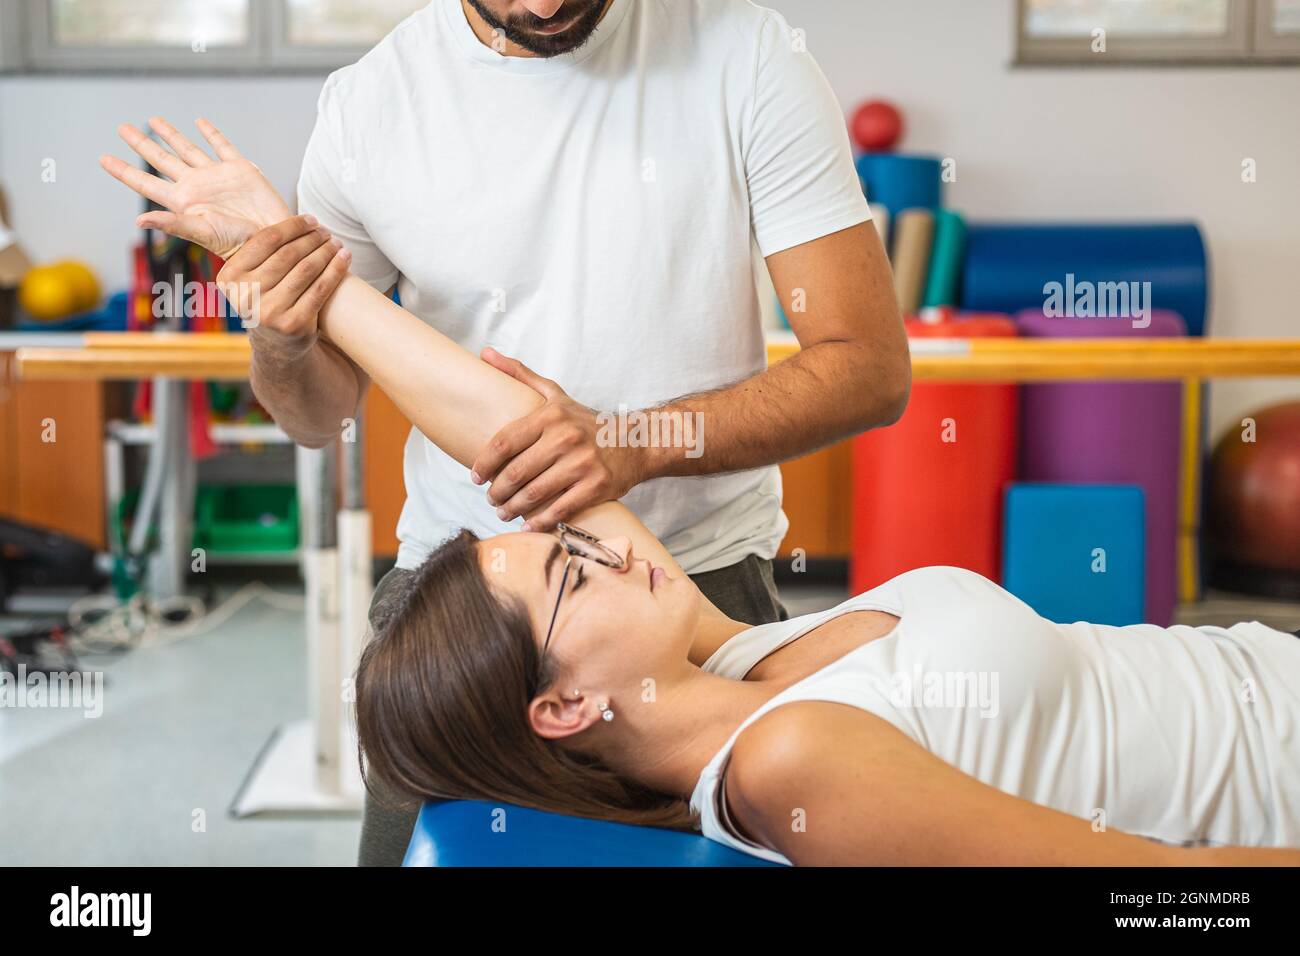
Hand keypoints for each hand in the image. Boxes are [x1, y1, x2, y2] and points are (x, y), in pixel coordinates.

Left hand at [100, 117, 291, 259]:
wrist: (275, 238)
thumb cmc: (240, 244)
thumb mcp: (203, 233)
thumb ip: (173, 224)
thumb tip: (138, 220)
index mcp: (183, 201)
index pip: (145, 183)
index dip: (124, 171)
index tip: (103, 159)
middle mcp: (196, 186)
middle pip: (160, 160)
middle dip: (140, 144)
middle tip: (122, 128)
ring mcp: (217, 176)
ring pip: (187, 149)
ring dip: (170, 134)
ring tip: (153, 120)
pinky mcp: (240, 169)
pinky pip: (221, 146)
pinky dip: (211, 133)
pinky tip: (200, 123)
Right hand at [216, 216, 351, 364]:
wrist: (277, 346)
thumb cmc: (268, 299)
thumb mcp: (252, 278)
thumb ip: (261, 252)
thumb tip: (294, 216)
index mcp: (229, 277)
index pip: (265, 240)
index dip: (292, 226)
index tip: (311, 219)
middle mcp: (246, 294)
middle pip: (288, 254)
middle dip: (312, 238)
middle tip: (327, 231)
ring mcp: (269, 311)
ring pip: (306, 269)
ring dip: (326, 251)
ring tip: (337, 242)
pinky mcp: (293, 324)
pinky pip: (321, 289)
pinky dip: (336, 270)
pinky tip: (345, 258)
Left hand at [470, 348, 649, 531]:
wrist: (635, 442)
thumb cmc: (586, 421)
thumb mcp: (554, 395)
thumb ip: (519, 374)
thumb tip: (485, 353)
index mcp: (551, 416)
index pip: (504, 443)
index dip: (483, 464)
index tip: (475, 477)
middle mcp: (566, 438)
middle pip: (516, 472)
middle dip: (496, 491)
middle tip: (490, 498)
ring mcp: (582, 463)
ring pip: (534, 493)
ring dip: (512, 509)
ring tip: (503, 512)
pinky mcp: (596, 486)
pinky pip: (559, 510)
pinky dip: (539, 522)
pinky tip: (528, 525)